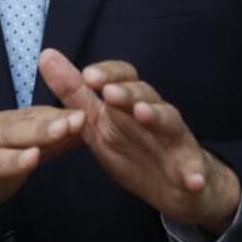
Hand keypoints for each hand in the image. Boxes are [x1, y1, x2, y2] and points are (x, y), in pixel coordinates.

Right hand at [0, 106, 85, 241]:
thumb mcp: (15, 148)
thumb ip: (47, 140)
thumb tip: (82, 125)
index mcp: (2, 127)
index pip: (33, 117)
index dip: (58, 116)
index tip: (84, 114)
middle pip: (14, 133)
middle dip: (41, 129)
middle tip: (67, 126)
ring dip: (11, 160)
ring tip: (32, 159)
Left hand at [38, 49, 240, 233]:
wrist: (174, 186)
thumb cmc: (134, 148)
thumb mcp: (98, 123)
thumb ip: (73, 92)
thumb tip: (46, 55)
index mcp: (130, 103)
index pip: (124, 77)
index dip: (109, 74)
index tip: (88, 75)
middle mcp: (155, 113)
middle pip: (145, 94)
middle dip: (127, 92)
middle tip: (110, 93)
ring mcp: (174, 139)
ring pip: (168, 120)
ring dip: (157, 116)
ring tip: (143, 114)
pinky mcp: (191, 167)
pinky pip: (195, 169)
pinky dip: (194, 174)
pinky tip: (192, 180)